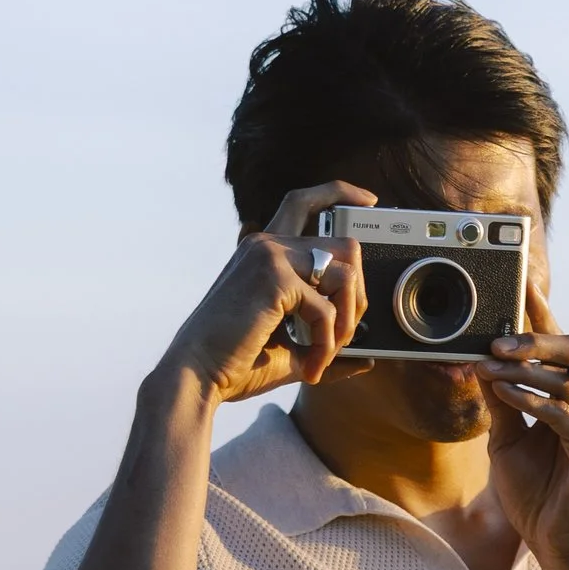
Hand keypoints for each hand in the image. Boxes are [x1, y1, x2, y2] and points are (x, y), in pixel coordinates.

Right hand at [158, 183, 375, 404]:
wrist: (197, 376)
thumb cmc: (238, 362)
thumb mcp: (292, 346)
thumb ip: (326, 343)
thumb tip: (368, 359)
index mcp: (264, 252)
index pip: (303, 202)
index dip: (340, 193)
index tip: (370, 201)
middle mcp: (266, 245)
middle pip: (345, 245)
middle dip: (359, 295)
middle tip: (348, 334)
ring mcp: (270, 257)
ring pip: (346, 274)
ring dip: (348, 322)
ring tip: (330, 353)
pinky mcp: (275, 279)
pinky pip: (327, 309)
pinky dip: (327, 344)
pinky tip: (312, 366)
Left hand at [477, 283, 568, 569]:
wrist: (556, 546)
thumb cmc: (537, 494)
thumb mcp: (508, 440)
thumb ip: (503, 402)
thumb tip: (481, 363)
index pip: (564, 347)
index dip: (545, 314)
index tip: (523, 283)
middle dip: (538, 337)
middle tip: (498, 338)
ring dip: (526, 370)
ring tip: (490, 366)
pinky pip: (565, 415)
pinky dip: (533, 401)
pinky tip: (507, 396)